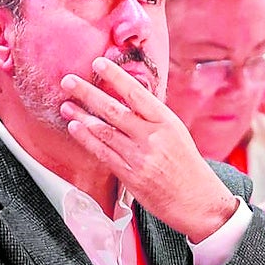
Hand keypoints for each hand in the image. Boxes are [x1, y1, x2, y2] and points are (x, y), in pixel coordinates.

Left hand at [60, 58, 236, 241]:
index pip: (136, 93)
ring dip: (82, 116)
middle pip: (114, 110)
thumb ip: (152, 117)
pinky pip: (104, 154)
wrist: (198, 201)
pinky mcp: (131, 177)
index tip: (98, 63)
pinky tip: (76, 127)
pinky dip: (87, 140)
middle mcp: (152, 137)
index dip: (115, 76)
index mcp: (166, 121)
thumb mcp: (176, 132)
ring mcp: (140, 158)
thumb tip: (127, 97)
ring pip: (104, 132)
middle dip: (88, 93)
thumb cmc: (186, 165)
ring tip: (66, 105)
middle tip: (69, 81)